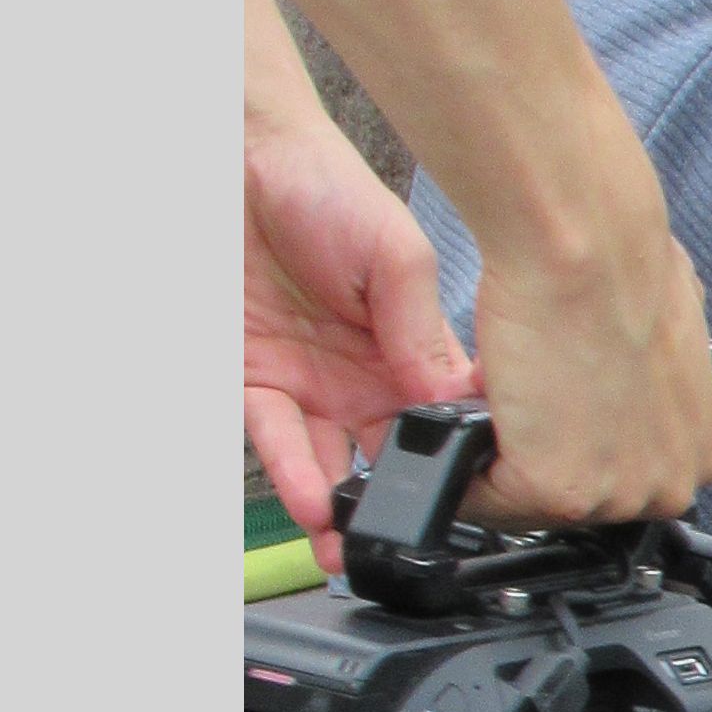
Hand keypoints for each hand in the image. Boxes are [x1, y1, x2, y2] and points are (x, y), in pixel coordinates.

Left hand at [245, 103, 470, 552]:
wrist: (242, 162)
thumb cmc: (327, 189)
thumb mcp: (398, 256)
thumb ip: (421, 330)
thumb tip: (451, 397)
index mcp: (411, 350)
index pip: (441, 421)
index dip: (453, 463)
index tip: (469, 501)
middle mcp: (362, 378)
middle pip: (386, 460)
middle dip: (397, 509)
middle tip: (406, 549)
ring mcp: (308, 384)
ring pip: (329, 465)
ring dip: (340, 511)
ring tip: (350, 548)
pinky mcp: (253, 381)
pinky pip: (272, 438)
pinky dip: (292, 473)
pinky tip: (312, 501)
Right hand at [445, 218, 711, 528]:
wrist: (587, 249)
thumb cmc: (621, 270)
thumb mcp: (664, 343)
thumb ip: (648, 393)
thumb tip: (617, 395)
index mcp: (699, 452)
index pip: (618, 483)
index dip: (571, 449)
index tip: (548, 422)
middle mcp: (667, 485)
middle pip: (574, 501)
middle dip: (534, 455)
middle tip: (520, 402)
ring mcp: (614, 496)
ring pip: (526, 503)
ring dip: (500, 456)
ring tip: (504, 396)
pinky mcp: (558, 492)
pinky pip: (486, 498)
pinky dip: (465, 460)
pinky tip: (480, 410)